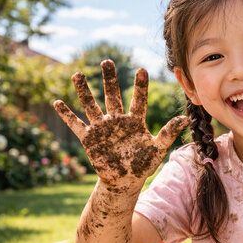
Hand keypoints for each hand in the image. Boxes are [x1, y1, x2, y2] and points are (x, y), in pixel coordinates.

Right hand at [54, 60, 188, 184]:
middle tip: (107, 61)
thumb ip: (168, 133)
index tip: (142, 69)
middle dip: (110, 79)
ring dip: (84, 91)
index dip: (140, 86)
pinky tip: (58, 102)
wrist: (125, 181)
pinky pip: (76, 125)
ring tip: (78, 74)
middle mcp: (117, 121)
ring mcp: (102, 128)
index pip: (138, 100)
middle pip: (112, 96)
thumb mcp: (158, 149)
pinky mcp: (90, 139)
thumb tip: (185, 118)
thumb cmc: (143, 165)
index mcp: (135, 121)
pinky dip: (67, 115)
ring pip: (92, 105)